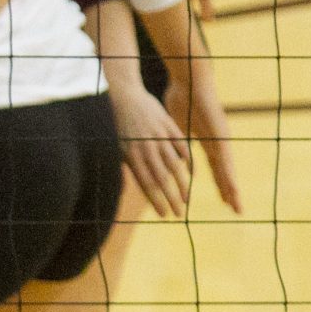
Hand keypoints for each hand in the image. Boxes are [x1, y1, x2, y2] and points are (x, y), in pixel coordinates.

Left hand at [107, 79, 190, 217]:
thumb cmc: (119, 126)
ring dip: (181, 184)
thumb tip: (133, 189)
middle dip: (170, 199)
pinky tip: (191, 174)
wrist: (125, 96)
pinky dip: (187, 160)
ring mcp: (158, 137)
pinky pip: (180, 146)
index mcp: (132, 156)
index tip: (164, 215)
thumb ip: (129, 168)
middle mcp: (146, 149)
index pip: (146, 184)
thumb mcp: (119, 148)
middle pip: (161, 179)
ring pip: (173, 165)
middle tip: (178, 214)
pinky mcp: (168, 126)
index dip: (156, 201)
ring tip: (186, 198)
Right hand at [158, 50, 240, 213]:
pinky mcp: (219, 133)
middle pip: (225, 172)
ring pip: (227, 168)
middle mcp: (217, 142)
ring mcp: (220, 137)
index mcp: (207, 141)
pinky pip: (224, 158)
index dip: (219, 184)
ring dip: (232, 187)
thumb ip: (180, 145)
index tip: (224, 200)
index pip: (215, 168)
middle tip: (236, 210)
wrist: (188, 80)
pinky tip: (232, 186)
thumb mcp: (177, 129)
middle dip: (230, 191)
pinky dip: (227, 173)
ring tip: (236, 204)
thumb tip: (174, 156)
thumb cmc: (181, 98)